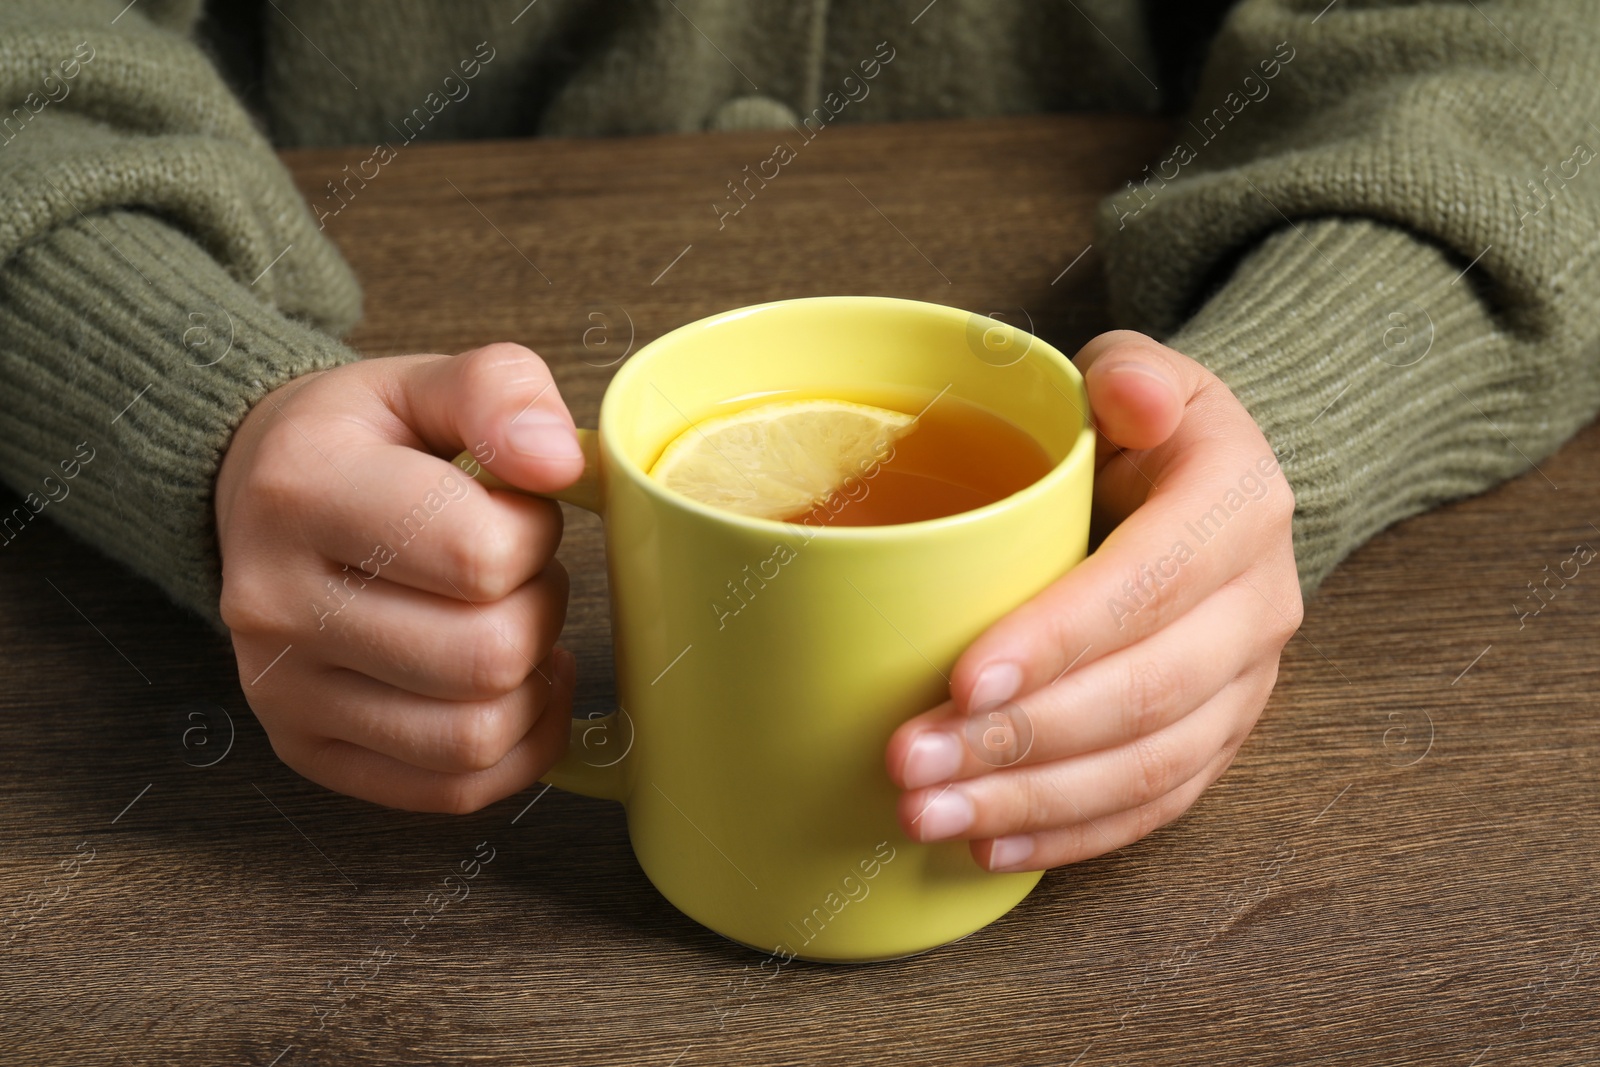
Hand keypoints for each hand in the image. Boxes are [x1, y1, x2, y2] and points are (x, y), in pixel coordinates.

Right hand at [215, 343, 584, 812]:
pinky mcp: (308, 750)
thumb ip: (501, 392)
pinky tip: (509, 688)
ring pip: (476, 736)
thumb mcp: (423, 382)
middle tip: (517, 572)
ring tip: (510, 624)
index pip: (480, 556)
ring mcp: (282, 692)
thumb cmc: (360, 445)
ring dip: (531, 683)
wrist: (263, 497)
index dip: (535, 534)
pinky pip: (455, 789)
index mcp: (303, 492)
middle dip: (538, 610)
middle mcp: (275, 604)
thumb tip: (562, 461)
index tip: (516, 510)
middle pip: (487, 658)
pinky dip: (514, 746)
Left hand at [885, 330, 1302, 868]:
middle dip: (1020, 740)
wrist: (1209, 490)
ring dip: (1033, 803)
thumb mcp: (1138, 371)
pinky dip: (1072, 834)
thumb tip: (1126, 396)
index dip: (1059, 639)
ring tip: (928, 815)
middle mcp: (1257, 604)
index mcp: (1236, 505)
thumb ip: (1128, 373)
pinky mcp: (1221, 738)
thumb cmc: (1144, 431)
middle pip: (1143, 694)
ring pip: (1148, 765)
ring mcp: (1246, 684)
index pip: (1147, 583)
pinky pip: (1157, 805)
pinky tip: (989, 848)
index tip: (964, 679)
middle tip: (911, 763)